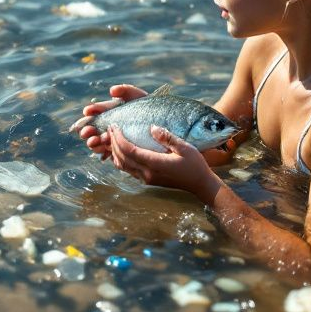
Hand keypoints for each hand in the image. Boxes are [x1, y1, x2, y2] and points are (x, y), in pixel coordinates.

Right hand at [71, 84, 147, 157]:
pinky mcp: (119, 151)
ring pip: (97, 142)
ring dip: (93, 141)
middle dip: (88, 130)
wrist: (161, 122)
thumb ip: (125, 90)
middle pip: (93, 128)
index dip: (91, 111)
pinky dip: (103, 151)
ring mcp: (113, 139)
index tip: (88, 111)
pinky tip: (103, 149)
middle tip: (86, 131)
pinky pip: (107, 153)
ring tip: (94, 140)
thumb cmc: (148, 108)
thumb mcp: (136, 96)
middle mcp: (108, 126)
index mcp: (110, 112)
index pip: (97, 112)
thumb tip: (112, 91)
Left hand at [107, 124, 222, 202]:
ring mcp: (146, 179)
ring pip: (123, 166)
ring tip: (112, 137)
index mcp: (155, 164)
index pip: (129, 150)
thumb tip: (152, 127)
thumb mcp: (184, 147)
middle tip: (110, 128)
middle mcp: (147, 173)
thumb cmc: (195, 164)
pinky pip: (128, 170)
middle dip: (113, 142)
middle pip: (122, 157)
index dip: (118, 138)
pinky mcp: (148, 180)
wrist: (200, 184)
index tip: (114, 126)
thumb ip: (167, 137)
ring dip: (114, 151)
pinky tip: (121, 150)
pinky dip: (121, 159)